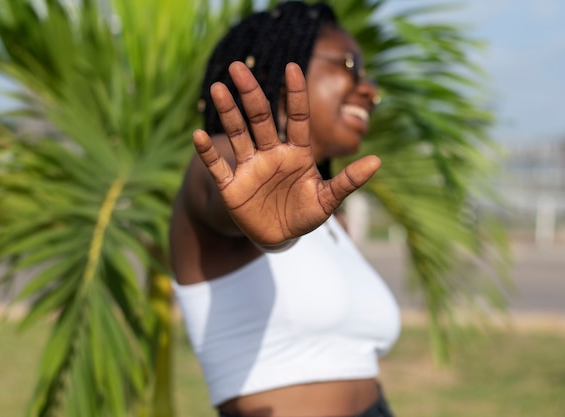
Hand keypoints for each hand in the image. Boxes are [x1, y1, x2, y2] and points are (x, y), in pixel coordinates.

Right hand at [193, 61, 379, 245]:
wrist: (279, 236)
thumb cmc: (305, 214)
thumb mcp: (328, 200)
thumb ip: (348, 181)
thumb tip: (377, 161)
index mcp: (296, 153)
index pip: (295, 117)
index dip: (293, 94)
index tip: (292, 67)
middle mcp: (271, 153)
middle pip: (260, 118)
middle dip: (250, 94)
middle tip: (238, 67)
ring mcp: (250, 167)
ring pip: (238, 134)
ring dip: (228, 113)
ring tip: (217, 89)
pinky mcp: (232, 186)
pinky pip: (218, 166)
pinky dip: (209, 153)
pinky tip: (198, 135)